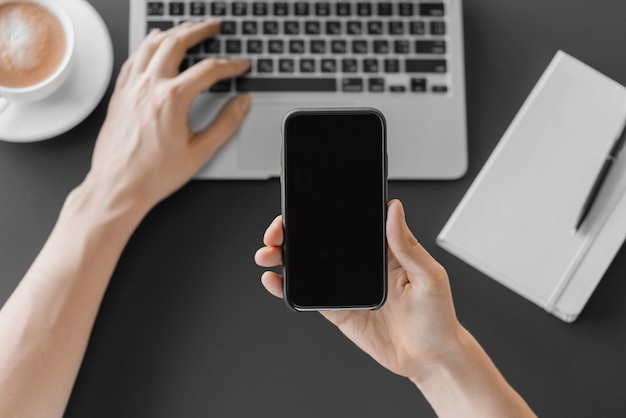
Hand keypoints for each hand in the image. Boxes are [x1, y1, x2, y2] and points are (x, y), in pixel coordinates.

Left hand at [85, 21, 250, 213]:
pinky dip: (146, 46)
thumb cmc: (153, 175)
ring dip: (172, 32)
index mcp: (172, 99)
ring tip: (185, 29)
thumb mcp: (200, 152)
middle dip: (198, 30)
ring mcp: (131, 88)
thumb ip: (226, 124)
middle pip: (176, 43)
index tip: (240, 66)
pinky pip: (133, 59)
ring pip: (151, 45)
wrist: (118, 186)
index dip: (230, 65)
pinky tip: (152, 46)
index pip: (209, 70)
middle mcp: (149, 87)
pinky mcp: (120, 94)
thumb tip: (242, 103)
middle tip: (212, 27)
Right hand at [254, 199, 463, 380]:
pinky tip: (274, 281)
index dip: (322, 212)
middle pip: (319, 241)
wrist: (430, 359)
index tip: (302, 207)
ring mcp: (346, 286)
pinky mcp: (338, 309)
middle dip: (291, 232)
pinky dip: (287, 288)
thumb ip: (408, 246)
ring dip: (283, 256)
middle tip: (276, 233)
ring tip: (267, 254)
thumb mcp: (430, 277)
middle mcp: (361, 264)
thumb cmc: (438, 318)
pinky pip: (308, 295)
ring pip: (307, 265)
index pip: (347, 222)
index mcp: (383, 249)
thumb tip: (394, 211)